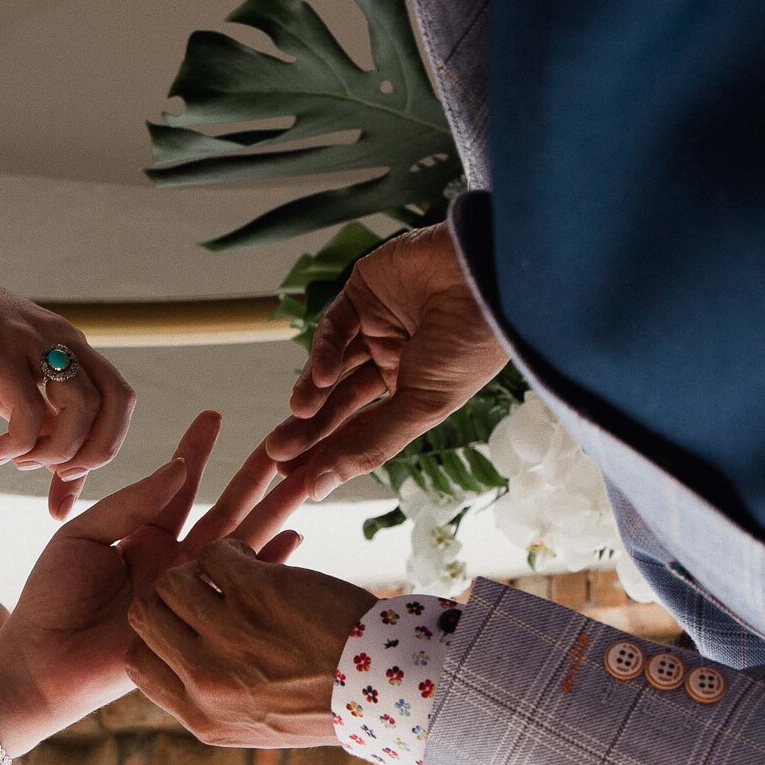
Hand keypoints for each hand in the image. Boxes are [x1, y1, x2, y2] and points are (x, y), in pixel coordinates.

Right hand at [0, 251, 135, 518]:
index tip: (65, 477)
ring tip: (17, 460)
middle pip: (117, 402)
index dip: (106, 446)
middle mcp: (63, 339)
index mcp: (72, 346)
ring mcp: (32, 341)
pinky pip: (28, 408)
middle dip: (95, 453)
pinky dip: (18, 444)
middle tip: (55, 474)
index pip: (120, 399)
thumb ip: (38, 421)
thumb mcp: (6, 384)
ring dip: (54, 452)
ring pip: (80, 407)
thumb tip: (60, 471)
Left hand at [0, 412, 298, 751]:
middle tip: (288, 443)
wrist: (42, 663)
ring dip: (275, 509)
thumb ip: (131, 502)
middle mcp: (172, 560)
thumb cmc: (52, 597)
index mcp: (143, 535)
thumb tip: (178, 467)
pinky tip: (296, 538)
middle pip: (225, 508)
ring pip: (241, 541)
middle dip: (255, 477)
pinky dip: (269, 564)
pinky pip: (240, 588)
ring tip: (306, 478)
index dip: (196, 450)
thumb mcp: (83, 534)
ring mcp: (189, 590)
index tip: (214, 415)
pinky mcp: (199, 621)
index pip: (179, 485)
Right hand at [125, 541, 376, 747]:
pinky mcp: (257, 592)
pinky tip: (251, 558)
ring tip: (227, 570)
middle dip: (166, 594)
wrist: (389, 685)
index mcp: (203, 718)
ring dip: (196, 567)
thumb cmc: (330, 699)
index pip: (137, 665)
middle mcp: (208, 680)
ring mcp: (228, 634)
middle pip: (145, 615)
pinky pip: (214, 553)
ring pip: (172, 579)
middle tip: (197, 586)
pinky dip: (229, 548)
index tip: (178, 624)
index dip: (152, 636)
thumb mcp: (259, 723)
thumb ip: (215, 704)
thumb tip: (184, 675)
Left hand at [264, 222, 508, 498]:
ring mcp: (377, 324)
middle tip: (278, 453)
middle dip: (310, 429)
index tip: (298, 481)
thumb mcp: (422, 404)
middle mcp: (394, 358)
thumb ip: (369, 444)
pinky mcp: (363, 290)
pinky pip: (334, 326)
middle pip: (340, 402)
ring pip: (331, 367)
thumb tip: (319, 488)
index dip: (331, 454)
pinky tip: (318, 379)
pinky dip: (322, 352)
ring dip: (311, 393)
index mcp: (416, 389)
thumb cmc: (469, 346)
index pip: (364, 428)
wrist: (485, 276)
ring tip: (296, 415)